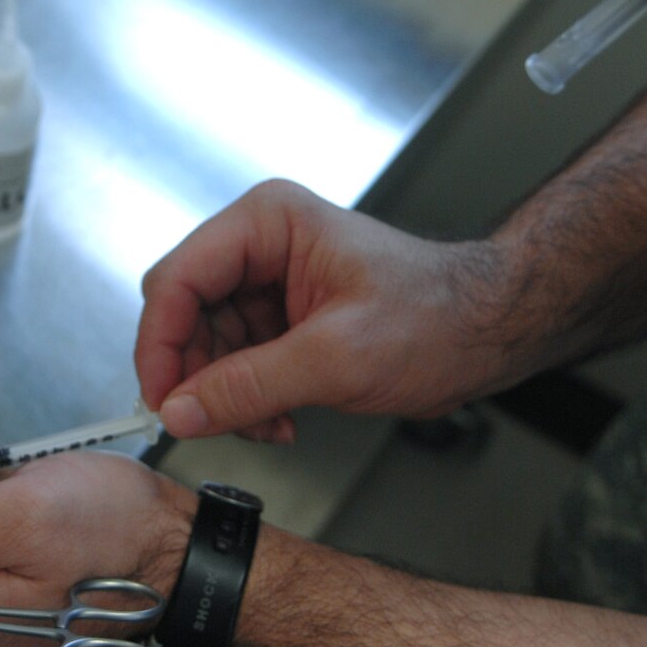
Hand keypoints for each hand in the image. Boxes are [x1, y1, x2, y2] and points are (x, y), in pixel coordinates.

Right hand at [136, 179, 516, 442]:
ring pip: (204, 346)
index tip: (162, 401)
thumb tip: (179, 411)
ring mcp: (267, 282)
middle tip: (212, 422)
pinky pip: (234, 363)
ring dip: (224, 396)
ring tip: (267, 424)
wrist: (487, 332)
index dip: (160, 345)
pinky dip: (246, 399)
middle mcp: (258, 244)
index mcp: (267, 222)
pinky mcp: (280, 318)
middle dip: (196, 377)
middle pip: (183, 314)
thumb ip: (249, 385)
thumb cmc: (436, 316)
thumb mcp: (337, 358)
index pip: (176, 280)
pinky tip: (279, 419)